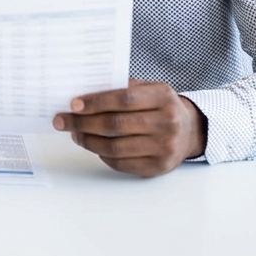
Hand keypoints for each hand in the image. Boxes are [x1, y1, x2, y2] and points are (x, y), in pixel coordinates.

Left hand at [53, 79, 206, 177]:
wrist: (192, 130)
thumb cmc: (162, 106)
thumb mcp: (151, 89)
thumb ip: (124, 88)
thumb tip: (84, 93)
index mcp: (163, 97)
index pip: (124, 99)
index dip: (96, 102)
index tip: (73, 104)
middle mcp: (167, 123)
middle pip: (116, 124)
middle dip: (83, 122)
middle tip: (63, 121)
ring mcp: (164, 147)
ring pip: (115, 147)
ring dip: (88, 141)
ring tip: (75, 134)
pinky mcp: (158, 167)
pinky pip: (122, 163)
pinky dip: (102, 155)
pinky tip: (93, 146)